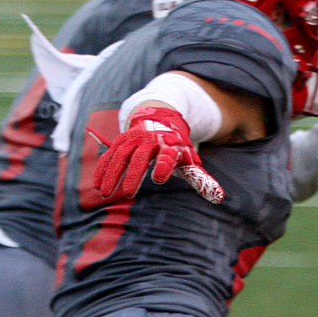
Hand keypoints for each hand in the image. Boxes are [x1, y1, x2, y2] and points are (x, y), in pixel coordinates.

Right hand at [93, 109, 224, 202]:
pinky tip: (98, 184)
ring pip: (120, 156)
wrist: (160, 119)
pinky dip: (103, 168)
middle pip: (139, 157)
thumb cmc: (176, 148)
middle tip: (128, 195)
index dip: (163, 165)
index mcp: (169, 146)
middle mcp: (150, 140)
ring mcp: (133, 139)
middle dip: (133, 175)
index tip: (159, 178)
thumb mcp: (189, 161)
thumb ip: (201, 179)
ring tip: (106, 193)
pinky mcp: (121, 141)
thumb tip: (219, 197)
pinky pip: (110, 154)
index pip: (166, 156)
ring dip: (112, 174)